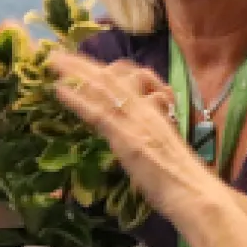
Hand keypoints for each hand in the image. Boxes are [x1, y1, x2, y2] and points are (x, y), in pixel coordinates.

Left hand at [49, 52, 218, 219]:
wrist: (193, 191)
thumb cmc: (181, 177)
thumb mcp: (163, 143)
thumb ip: (147, 129)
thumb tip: (132, 126)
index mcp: (154, 110)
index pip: (127, 79)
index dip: (102, 69)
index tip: (82, 63)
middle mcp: (144, 109)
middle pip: (111, 77)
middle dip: (83, 64)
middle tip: (58, 55)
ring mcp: (135, 121)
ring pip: (102, 88)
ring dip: (75, 73)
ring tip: (53, 63)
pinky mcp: (126, 137)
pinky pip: (98, 112)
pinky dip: (77, 98)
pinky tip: (59, 90)